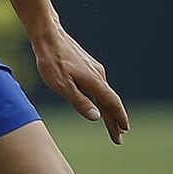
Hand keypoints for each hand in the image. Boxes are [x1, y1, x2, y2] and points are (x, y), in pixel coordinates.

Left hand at [32, 27, 128, 144]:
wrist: (48, 35)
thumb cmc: (52, 60)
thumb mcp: (62, 85)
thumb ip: (79, 101)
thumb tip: (97, 117)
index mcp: (94, 81)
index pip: (112, 103)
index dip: (119, 118)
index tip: (124, 132)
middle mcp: (98, 75)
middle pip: (110, 101)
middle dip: (114, 120)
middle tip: (118, 137)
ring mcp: (93, 69)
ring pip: (104, 93)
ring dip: (108, 110)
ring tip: (111, 124)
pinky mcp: (87, 65)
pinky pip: (98, 86)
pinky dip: (101, 99)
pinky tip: (98, 103)